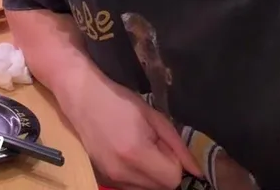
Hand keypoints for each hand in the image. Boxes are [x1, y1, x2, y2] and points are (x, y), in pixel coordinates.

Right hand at [64, 75, 201, 189]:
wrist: (81, 97)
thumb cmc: (119, 101)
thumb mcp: (154, 117)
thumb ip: (178, 146)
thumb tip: (198, 171)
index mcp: (136, 153)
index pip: (173, 178)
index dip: (174, 162)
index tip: (163, 144)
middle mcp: (122, 173)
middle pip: (162, 188)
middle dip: (164, 170)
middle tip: (152, 145)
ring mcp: (110, 179)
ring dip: (151, 175)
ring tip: (139, 149)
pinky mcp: (103, 179)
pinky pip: (131, 188)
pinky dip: (137, 176)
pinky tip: (128, 155)